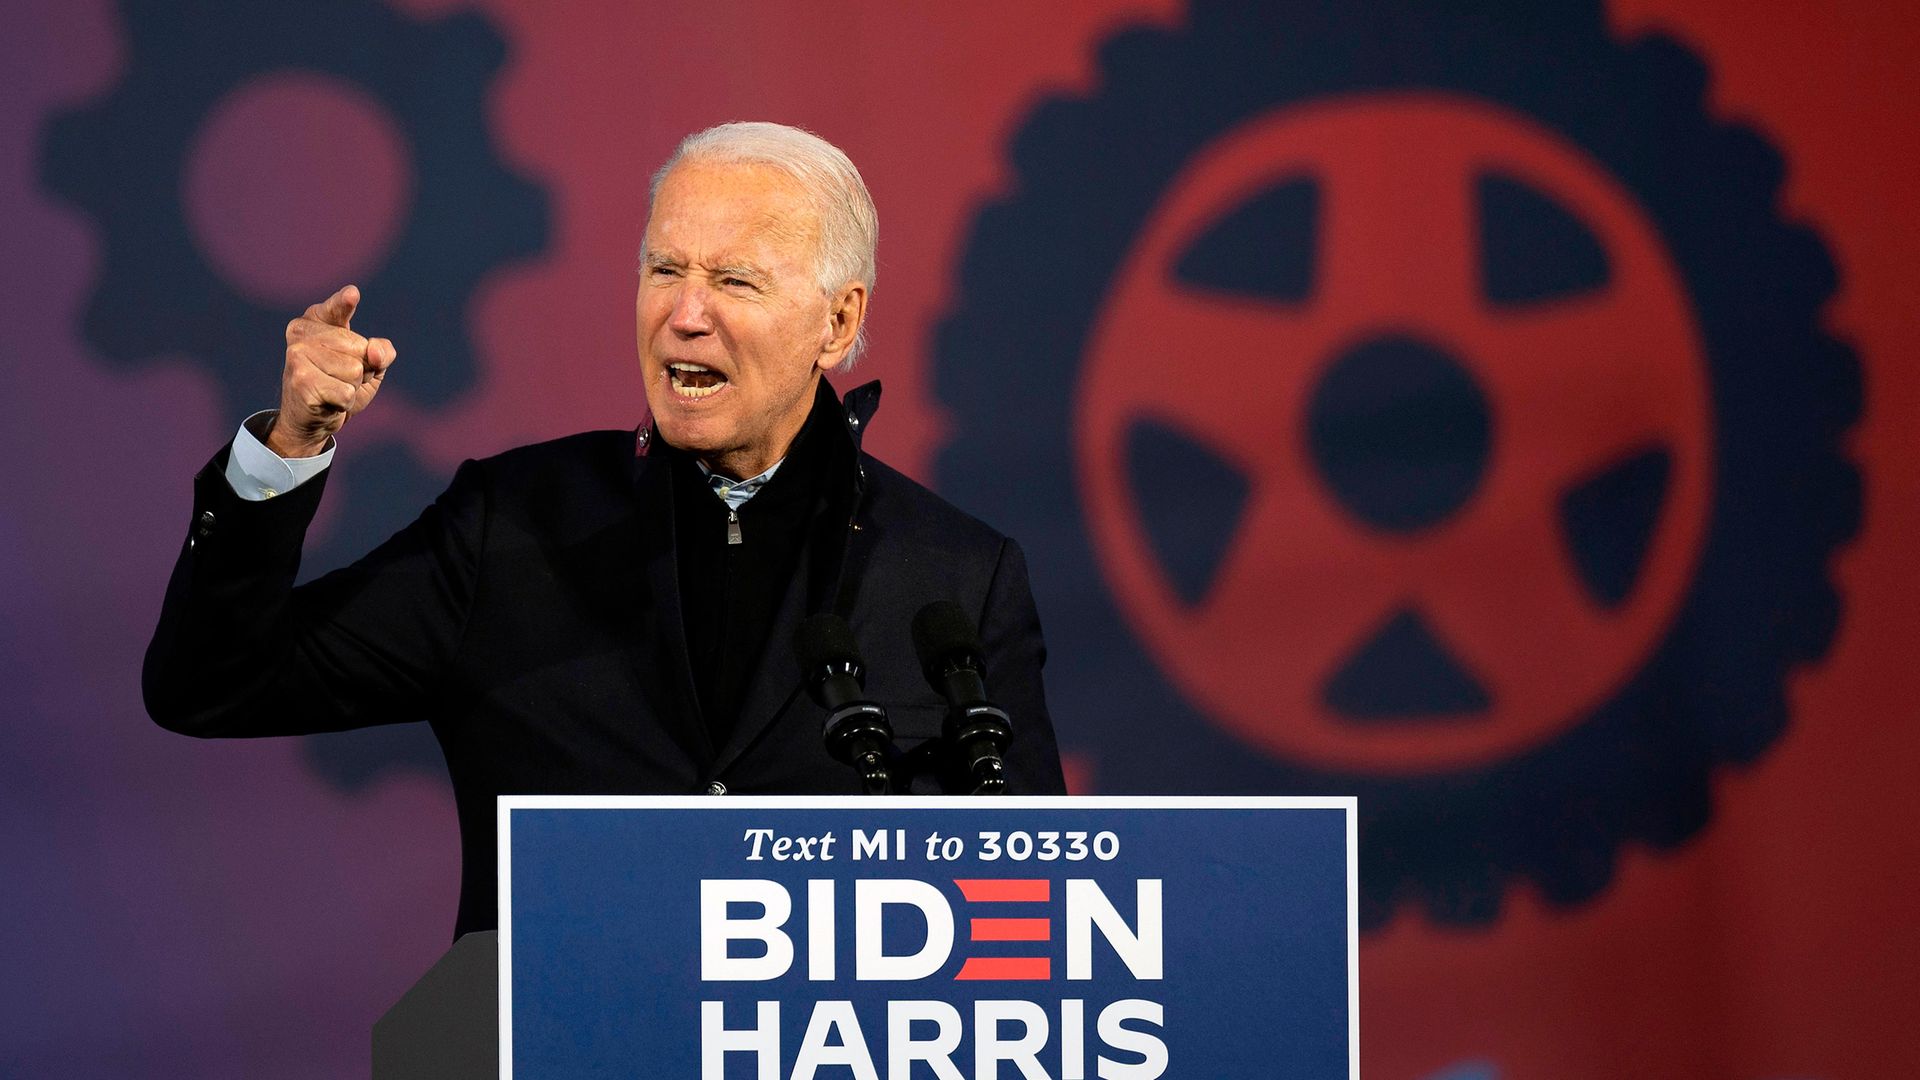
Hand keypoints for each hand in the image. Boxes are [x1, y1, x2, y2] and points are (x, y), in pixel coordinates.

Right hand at [267, 284, 396, 457]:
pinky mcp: (301, 381)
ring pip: (355, 371)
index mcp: (316, 321)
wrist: (311, 420)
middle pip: (360, 349)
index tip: (353, 293)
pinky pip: (346, 393)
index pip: (337, 309)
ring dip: (351, 387)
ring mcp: (298, 356)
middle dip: (361, 371)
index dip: (344, 302)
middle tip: (339, 379)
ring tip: (332, 389)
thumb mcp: (370, 365)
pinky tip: (327, 402)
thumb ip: (382, 352)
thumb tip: (375, 352)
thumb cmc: (340, 385)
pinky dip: (344, 403)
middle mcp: (302, 334)